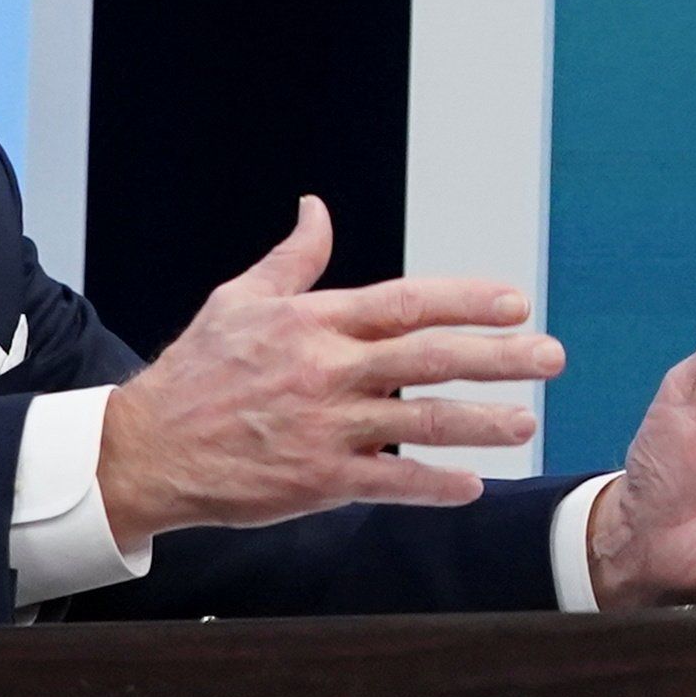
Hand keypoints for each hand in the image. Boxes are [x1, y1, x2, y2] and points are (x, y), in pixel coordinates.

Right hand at [94, 199, 565, 538]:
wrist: (144, 449)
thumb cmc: (196, 373)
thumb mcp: (239, 301)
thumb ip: (292, 260)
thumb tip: (316, 210)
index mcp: (312, 322)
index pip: (405, 302)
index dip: (465, 300)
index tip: (516, 301)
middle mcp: (325, 371)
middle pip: (428, 358)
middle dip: (498, 357)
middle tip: (551, 357)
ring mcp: (323, 428)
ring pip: (419, 423)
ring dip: (480, 423)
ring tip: (527, 422)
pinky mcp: (315, 481)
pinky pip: (388, 483)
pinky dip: (432, 485)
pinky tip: (472, 486)